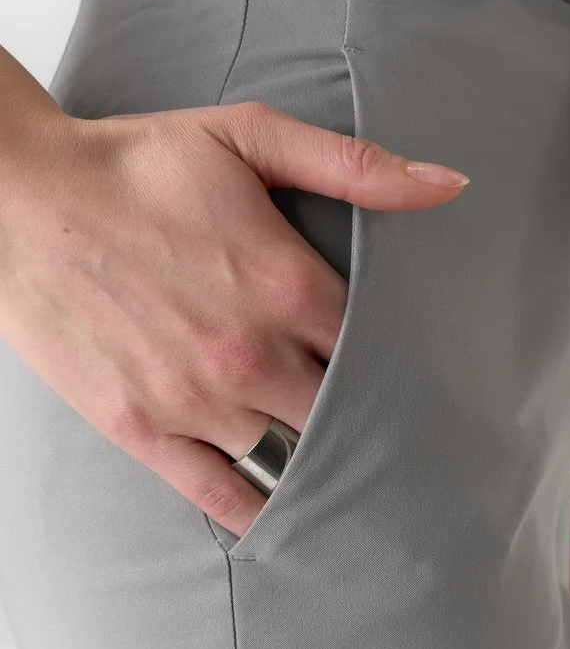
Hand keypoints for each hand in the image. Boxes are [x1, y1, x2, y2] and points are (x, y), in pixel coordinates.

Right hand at [0, 100, 468, 538]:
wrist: (23, 200)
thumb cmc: (137, 165)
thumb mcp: (248, 138)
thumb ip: (353, 166)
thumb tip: (448, 183)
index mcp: (284, 284)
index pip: (377, 347)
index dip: (396, 358)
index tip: (407, 366)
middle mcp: (247, 353)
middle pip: (342, 410)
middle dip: (363, 412)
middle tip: (378, 415)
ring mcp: (192, 400)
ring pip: (289, 458)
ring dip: (319, 460)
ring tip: (340, 458)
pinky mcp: (141, 428)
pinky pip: (219, 494)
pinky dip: (261, 510)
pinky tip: (286, 510)